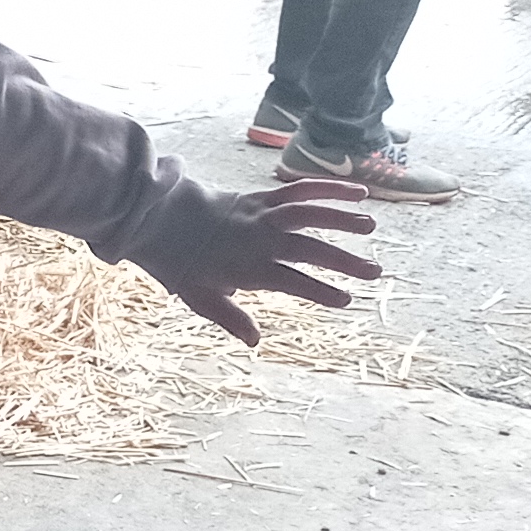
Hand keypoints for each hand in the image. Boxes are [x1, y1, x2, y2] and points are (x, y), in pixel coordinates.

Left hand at [150, 178, 386, 346]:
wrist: (157, 219)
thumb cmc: (180, 263)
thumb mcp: (199, 298)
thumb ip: (229, 318)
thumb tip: (255, 342)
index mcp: (248, 268)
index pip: (292, 283)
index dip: (319, 292)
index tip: (345, 300)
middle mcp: (260, 240)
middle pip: (307, 249)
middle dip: (342, 261)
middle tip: (374, 271)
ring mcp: (262, 216)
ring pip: (307, 214)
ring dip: (340, 218)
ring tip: (370, 224)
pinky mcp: (262, 197)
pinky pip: (298, 190)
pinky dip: (327, 188)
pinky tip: (356, 192)